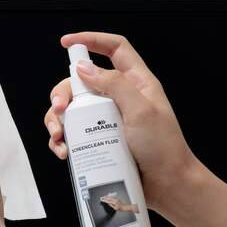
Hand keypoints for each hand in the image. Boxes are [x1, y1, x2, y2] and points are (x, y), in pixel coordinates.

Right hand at [44, 32, 197, 212]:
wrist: (169, 186)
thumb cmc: (164, 149)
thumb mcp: (142, 111)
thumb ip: (114, 85)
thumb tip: (84, 68)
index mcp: (136, 83)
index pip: (114, 49)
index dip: (91, 40)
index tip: (66, 43)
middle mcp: (119, 98)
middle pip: (81, 82)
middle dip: (62, 93)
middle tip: (59, 109)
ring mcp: (107, 120)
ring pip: (72, 109)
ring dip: (57, 120)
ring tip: (59, 136)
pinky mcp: (98, 140)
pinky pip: (72, 133)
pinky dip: (62, 140)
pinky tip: (64, 151)